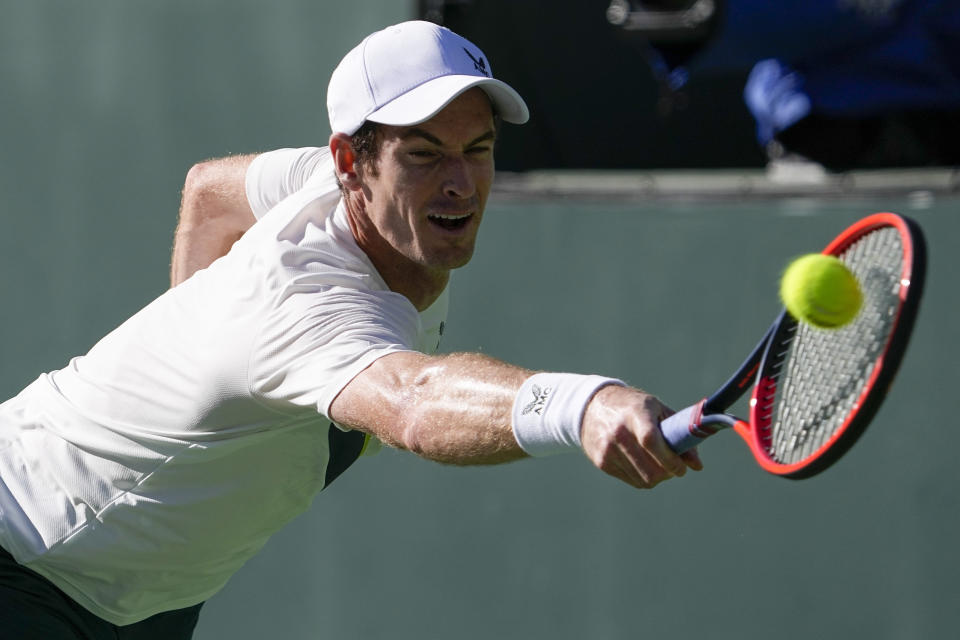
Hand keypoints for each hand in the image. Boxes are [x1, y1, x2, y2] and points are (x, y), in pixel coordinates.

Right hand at [580, 385, 702, 488]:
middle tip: (675, 467)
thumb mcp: (657, 410)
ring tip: (660, 465)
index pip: (651, 441)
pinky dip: (643, 477)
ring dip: (658, 477)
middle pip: (650, 469)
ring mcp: (608, 449)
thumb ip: (680, 434)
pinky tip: (644, 464)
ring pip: (644, 480)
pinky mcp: (601, 462)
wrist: (592, 406)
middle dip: (668, 473)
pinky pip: (632, 480)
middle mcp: (618, 432)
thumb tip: (697, 465)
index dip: (670, 459)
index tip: (682, 468)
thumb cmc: (633, 407)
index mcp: (635, 414)